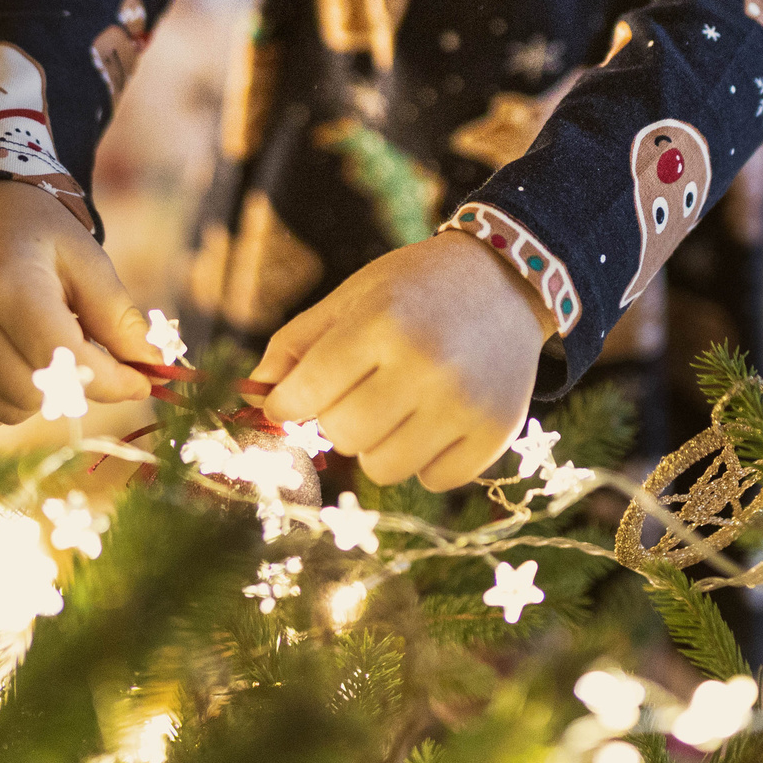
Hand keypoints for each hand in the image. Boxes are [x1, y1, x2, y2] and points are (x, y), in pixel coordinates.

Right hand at [0, 180, 155, 432]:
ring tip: (41, 349)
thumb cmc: (41, 238)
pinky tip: (10, 365)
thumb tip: (151, 368)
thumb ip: (119, 317)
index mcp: (7, 285)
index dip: (110, 380)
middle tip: (86, 356)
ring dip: (38, 396)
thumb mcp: (88, 261)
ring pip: (4, 411)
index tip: (141, 382)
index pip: (64, 361)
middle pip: (34, 394)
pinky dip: (1, 405)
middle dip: (73, 385)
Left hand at [254, 231, 551, 490]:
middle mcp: (426, 364)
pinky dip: (426, 459)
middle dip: (338, 419)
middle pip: (343, 435)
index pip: (308, 392)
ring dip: (379, 444)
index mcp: (383, 322)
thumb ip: (298, 343)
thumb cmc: (414, 288)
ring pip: (383, 468)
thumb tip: (256, 397)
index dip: (288, 404)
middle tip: (359, 390)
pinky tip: (436, 419)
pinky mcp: (494, 434)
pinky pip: (432, 480)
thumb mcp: (353, 296)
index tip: (291, 401)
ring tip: (397, 406)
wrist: (505, 282)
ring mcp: (464, 404)